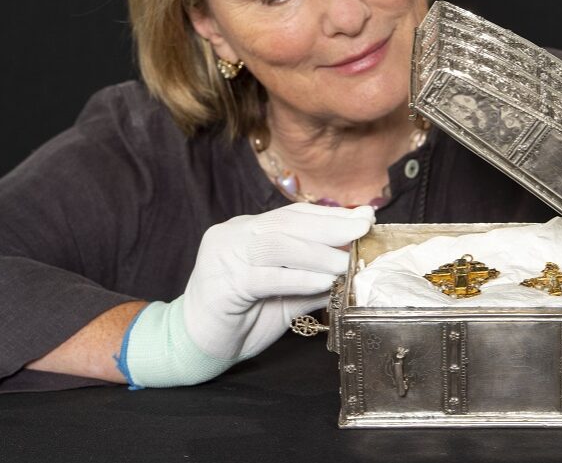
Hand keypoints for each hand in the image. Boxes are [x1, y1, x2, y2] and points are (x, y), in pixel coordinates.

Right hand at [120, 203, 374, 386]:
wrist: (196, 346)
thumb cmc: (243, 318)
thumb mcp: (288, 295)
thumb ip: (315, 279)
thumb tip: (355, 269)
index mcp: (249, 230)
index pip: (294, 216)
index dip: (331, 215)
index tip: (364, 217)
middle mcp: (235, 234)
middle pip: (288, 224)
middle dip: (331, 226)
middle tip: (363, 229)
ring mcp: (224, 255)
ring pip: (277, 245)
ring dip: (318, 254)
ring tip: (348, 262)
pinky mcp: (222, 283)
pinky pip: (265, 276)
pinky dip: (297, 278)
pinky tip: (323, 281)